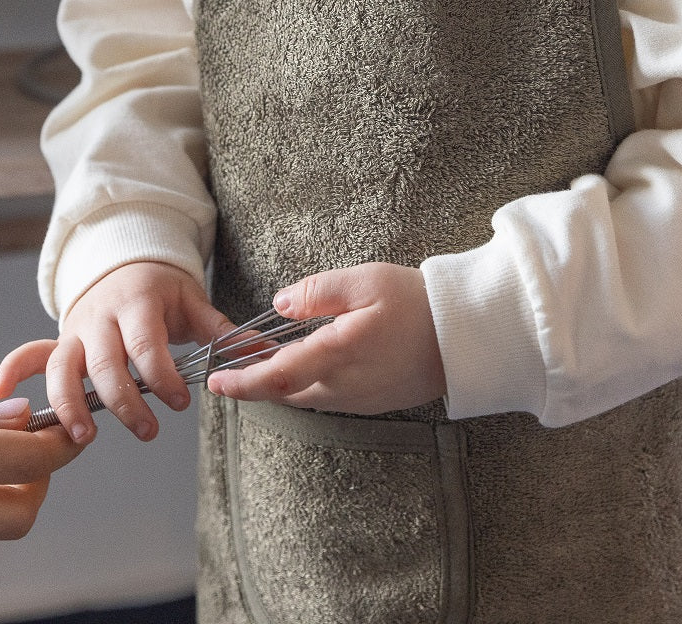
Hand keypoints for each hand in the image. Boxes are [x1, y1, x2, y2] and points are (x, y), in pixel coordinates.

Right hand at [0, 261, 231, 445]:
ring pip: (61, 366)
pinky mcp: (59, 339)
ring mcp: (75, 329)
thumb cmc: (163, 289)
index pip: (144, 342)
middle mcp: (100, 317)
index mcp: (137, 302)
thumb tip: (265, 355)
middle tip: (147, 430)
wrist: (125, 259)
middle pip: (102, 362)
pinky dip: (11, 369)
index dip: (160, 373)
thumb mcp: (193, 302)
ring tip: (84, 438)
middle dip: (122, 400)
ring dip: (69, 401)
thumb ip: (224, 331)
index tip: (179, 401)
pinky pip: (29, 352)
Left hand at [205, 263, 445, 415]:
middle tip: (232, 363)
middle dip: (255, 382)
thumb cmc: (418, 302)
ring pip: (306, 397)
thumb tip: (280, 305)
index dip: (242, 382)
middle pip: (286, 392)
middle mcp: (344, 386)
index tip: (215, 381)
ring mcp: (360, 399)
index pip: (276, 377)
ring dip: (280, 383)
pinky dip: (306, 384)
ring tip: (262, 360)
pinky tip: (304, 364)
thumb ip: (317, 292)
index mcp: (337, 355)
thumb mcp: (365, 280)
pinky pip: (328, 398)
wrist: (467, 335)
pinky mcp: (374, 401)